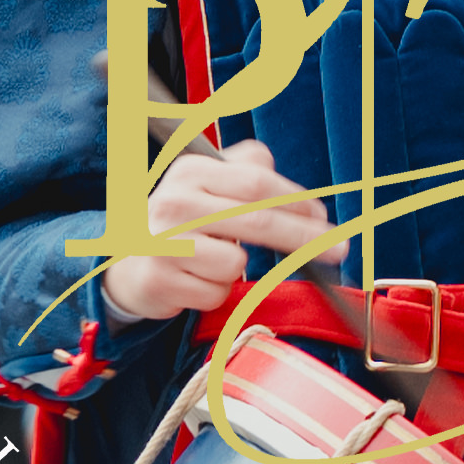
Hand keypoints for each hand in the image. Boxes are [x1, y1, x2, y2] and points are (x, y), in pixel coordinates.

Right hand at [97, 140, 331, 323]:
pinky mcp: (159, 280)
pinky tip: (194, 279)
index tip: (323, 218)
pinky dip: (215, 292)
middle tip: (337, 250)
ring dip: (236, 270)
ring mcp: (163, 243)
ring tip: (211, 261)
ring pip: (236, 264)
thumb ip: (250, 171)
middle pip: (258, 220)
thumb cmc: (182, 222)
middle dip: (305, 237)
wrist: (127, 261)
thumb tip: (304, 199)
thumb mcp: (207, 183)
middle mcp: (174, 203)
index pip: (257, 183)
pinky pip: (215, 293)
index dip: (297, 202)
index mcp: (190, 171)